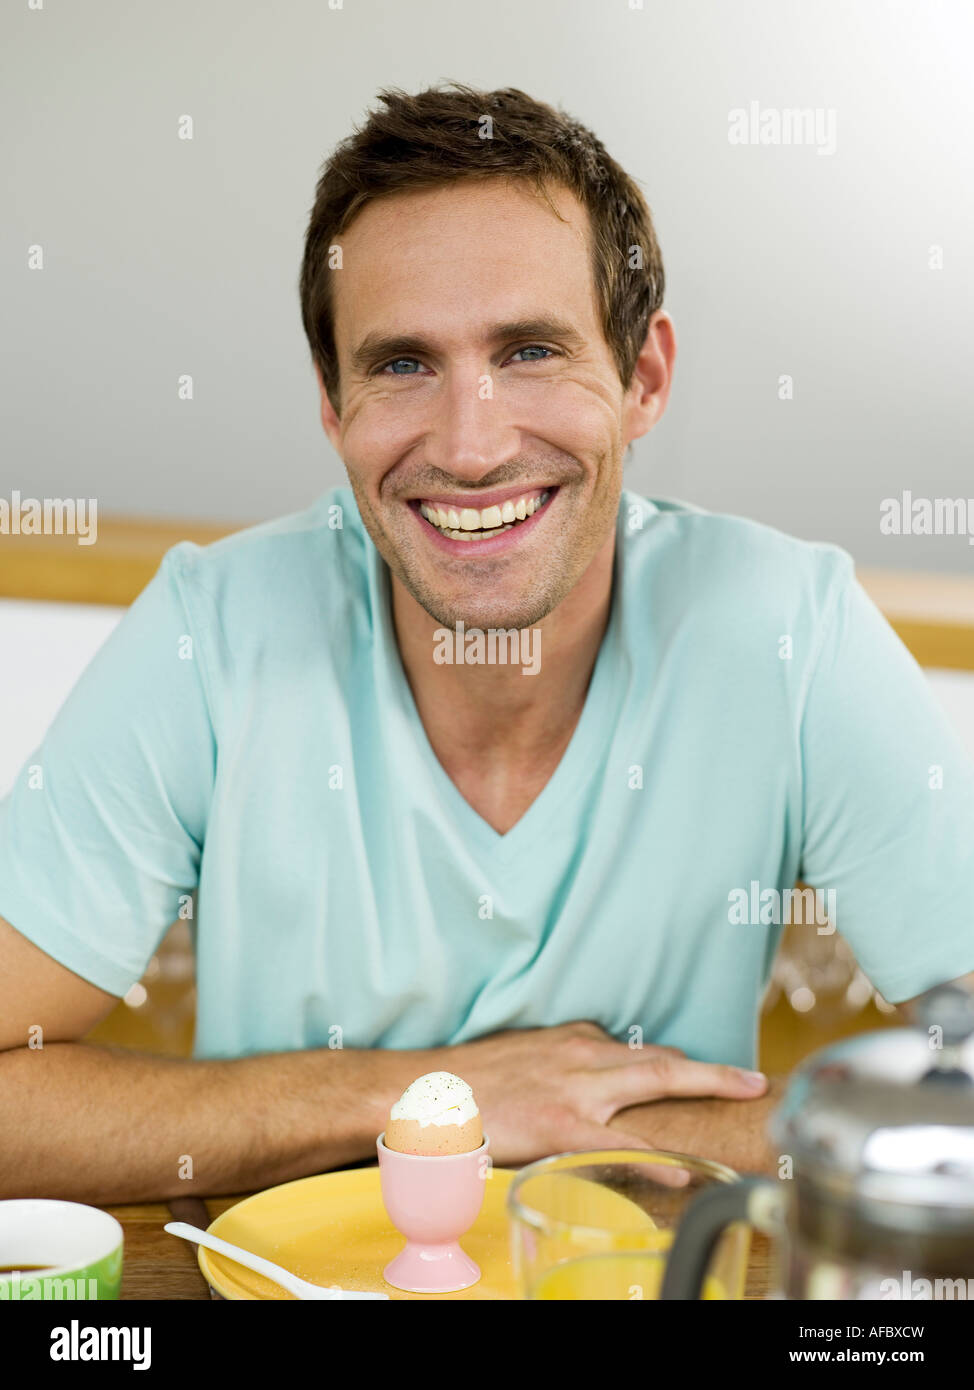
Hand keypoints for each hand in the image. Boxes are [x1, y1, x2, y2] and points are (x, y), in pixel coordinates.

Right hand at [437, 1020, 767, 1166]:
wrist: (428, 1091)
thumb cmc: (473, 1078)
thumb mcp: (526, 1053)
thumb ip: (564, 1060)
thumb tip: (592, 1071)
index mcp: (574, 1040)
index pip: (638, 1052)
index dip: (678, 1065)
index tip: (707, 1074)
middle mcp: (584, 1056)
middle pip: (662, 1060)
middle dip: (712, 1069)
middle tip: (754, 1079)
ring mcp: (576, 1089)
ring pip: (655, 1081)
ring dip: (705, 1086)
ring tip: (744, 1096)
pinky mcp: (560, 1125)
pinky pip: (619, 1141)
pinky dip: (656, 1155)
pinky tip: (683, 1169)